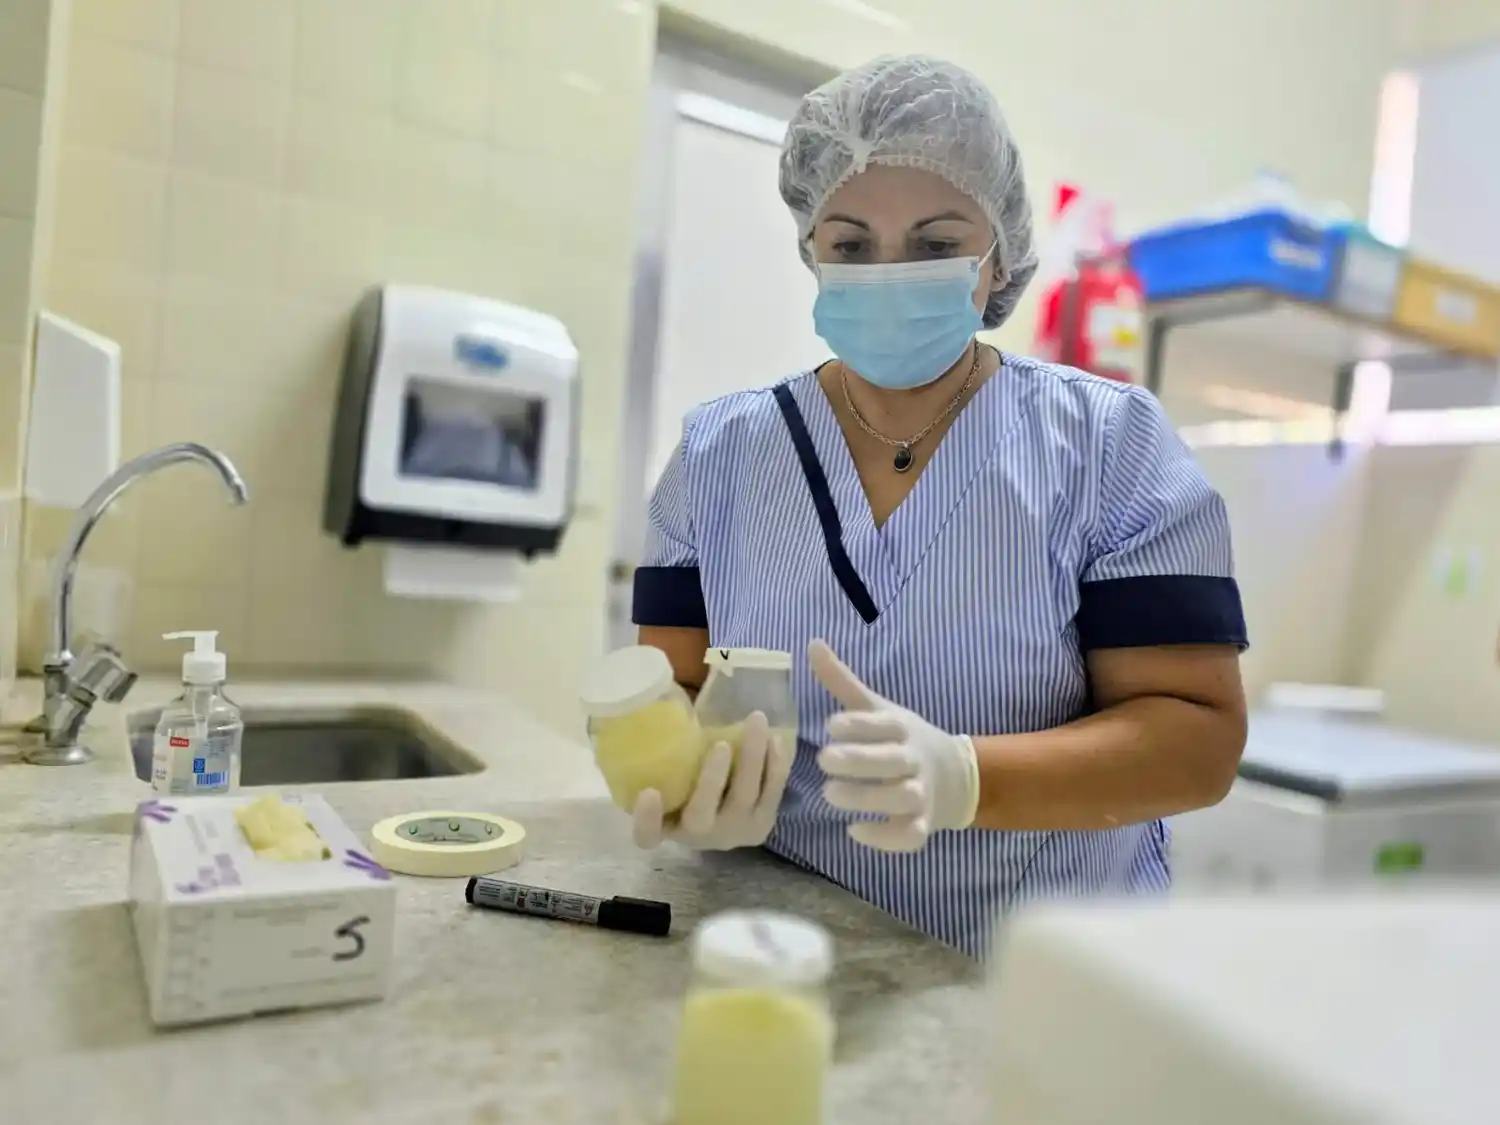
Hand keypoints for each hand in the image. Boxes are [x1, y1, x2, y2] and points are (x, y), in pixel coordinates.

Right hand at [631, 711, 790, 850]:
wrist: (723, 822)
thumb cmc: (686, 790)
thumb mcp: (667, 780)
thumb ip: (662, 758)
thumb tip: (665, 695)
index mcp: (665, 828)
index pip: (647, 835)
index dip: (647, 819)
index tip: (649, 792)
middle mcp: (698, 837)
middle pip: (702, 815)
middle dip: (712, 780)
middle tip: (720, 744)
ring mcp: (733, 833)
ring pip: (743, 799)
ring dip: (752, 759)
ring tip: (756, 721)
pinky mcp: (762, 825)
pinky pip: (772, 794)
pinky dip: (775, 765)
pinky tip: (774, 738)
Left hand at [808, 639, 979, 851]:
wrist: (955, 777)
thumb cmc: (902, 739)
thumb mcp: (877, 709)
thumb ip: (842, 681)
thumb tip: (811, 643)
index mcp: (902, 728)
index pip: (884, 724)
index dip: (860, 724)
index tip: (831, 724)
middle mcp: (914, 760)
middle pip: (892, 761)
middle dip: (859, 761)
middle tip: (823, 760)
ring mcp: (921, 794)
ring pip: (901, 799)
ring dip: (867, 798)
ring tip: (830, 794)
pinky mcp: (921, 825)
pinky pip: (909, 836)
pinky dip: (885, 838)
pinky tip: (855, 831)